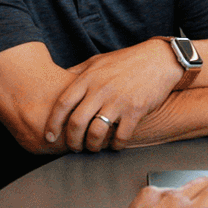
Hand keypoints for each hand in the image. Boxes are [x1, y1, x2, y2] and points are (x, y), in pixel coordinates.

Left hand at [45, 40, 184, 151]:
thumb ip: (77, 73)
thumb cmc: (124, 61)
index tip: (49, 136)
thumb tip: (56, 81)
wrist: (158, 59)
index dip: (52, 123)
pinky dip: (115, 145)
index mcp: (87, 79)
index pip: (62, 104)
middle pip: (76, 122)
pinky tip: (114, 145)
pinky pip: (121, 135)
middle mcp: (99, 90)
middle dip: (72, 140)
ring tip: (92, 147)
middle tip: (73, 147)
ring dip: (92, 145)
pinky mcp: (136, 110)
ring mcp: (118, 101)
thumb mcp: (96, 61)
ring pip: (96, 132)